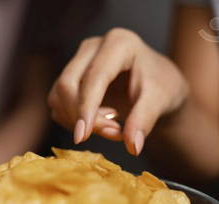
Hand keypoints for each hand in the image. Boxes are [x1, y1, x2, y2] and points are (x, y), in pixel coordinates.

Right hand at [48, 28, 188, 154]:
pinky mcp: (69, 77)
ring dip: (77, 121)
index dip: (86, 109)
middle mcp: (92, 47)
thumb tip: (133, 146)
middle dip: (83, 117)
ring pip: (58, 96)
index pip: (93, 78)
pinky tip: (98, 122)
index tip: (82, 137)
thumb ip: (145, 120)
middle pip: (67, 85)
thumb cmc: (161, 86)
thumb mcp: (160, 100)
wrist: (156, 84)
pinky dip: (72, 120)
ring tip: (112, 127)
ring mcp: (78, 61)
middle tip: (115, 133)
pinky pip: (58, 104)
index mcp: (119, 43)